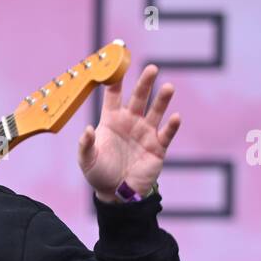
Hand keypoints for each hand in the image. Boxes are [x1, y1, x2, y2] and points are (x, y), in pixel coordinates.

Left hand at [78, 63, 180, 203]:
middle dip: (145, 83)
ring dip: (162, 99)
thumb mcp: (87, 160)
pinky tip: (175, 117)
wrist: (117, 194)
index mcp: (111, 121)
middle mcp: (130, 123)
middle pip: (139, 98)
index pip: (113, 97)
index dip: (115, 82)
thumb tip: (87, 129)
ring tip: (168, 87)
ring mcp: (145, 133)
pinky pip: (166, 134)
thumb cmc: (99, 174)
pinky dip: (171, 126)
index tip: (118, 66)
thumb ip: (85, 144)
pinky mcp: (157, 147)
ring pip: (155, 111)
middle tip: (152, 68)